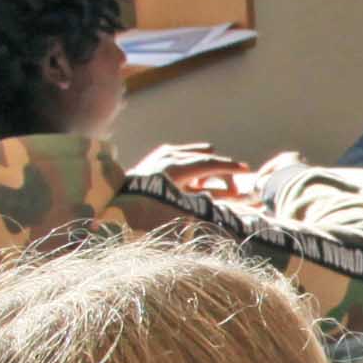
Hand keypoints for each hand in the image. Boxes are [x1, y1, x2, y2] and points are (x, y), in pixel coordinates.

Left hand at [128, 142, 251, 199]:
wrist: (116, 200)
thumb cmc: (146, 209)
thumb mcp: (176, 207)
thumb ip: (200, 202)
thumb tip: (225, 200)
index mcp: (174, 169)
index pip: (209, 164)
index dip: (229, 168)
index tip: (247, 170)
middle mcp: (169, 158)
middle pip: (205, 159)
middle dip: (223, 169)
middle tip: (240, 176)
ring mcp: (163, 155)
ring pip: (195, 154)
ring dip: (210, 166)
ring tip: (222, 176)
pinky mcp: (158, 155)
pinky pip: (183, 153)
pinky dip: (196, 159)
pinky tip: (205, 161)